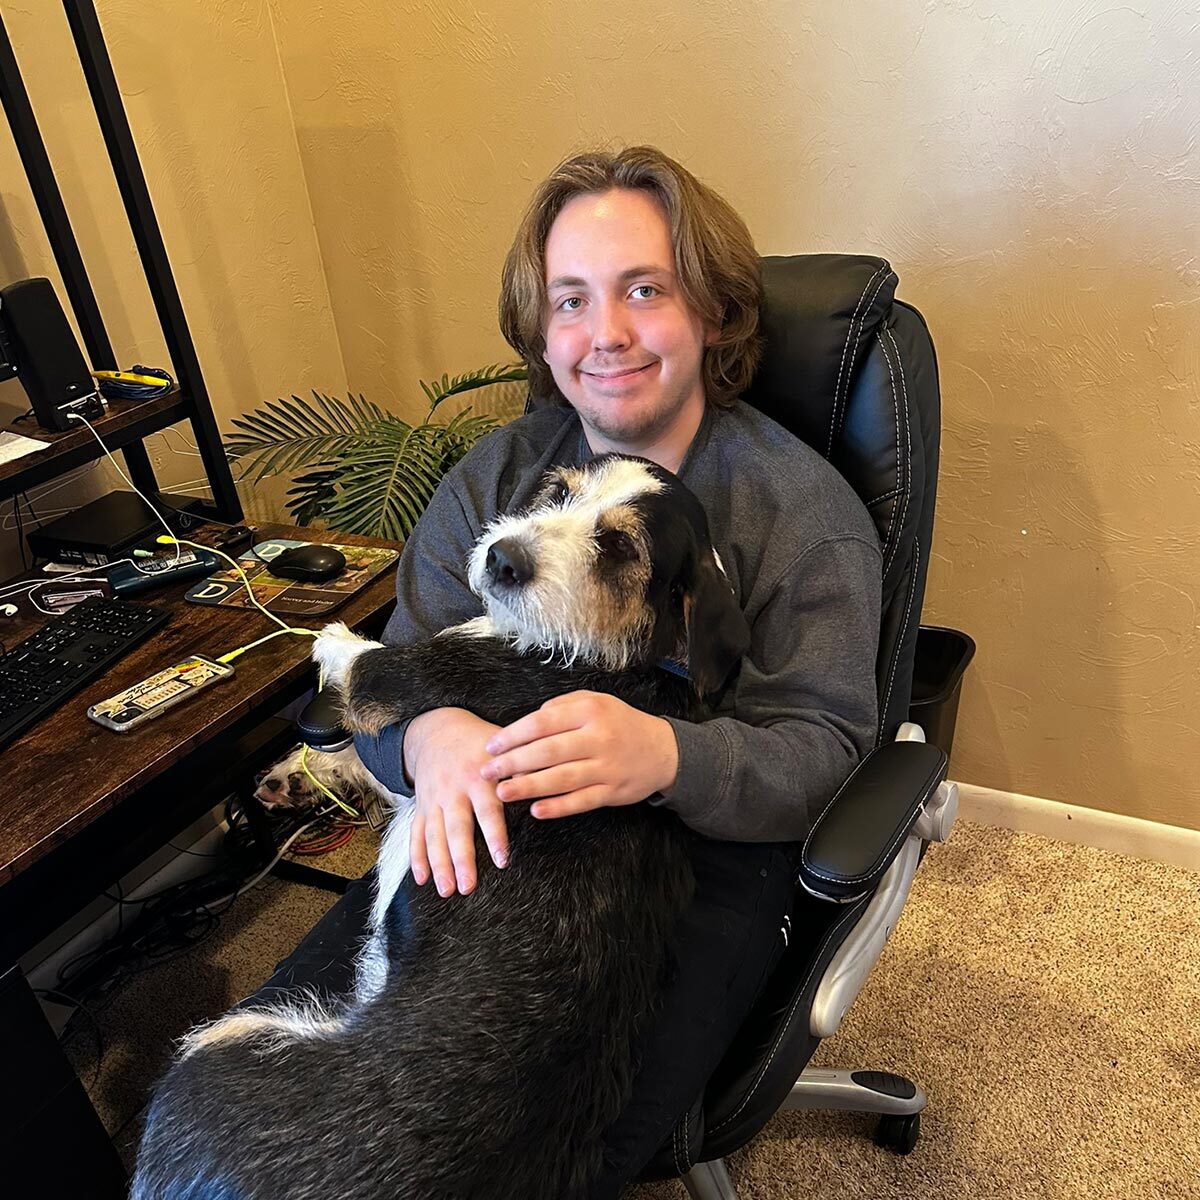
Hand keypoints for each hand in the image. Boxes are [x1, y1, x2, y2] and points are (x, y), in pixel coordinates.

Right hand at [404, 708, 507, 896]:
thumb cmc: (480, 741)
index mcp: (478, 776)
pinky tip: (422, 879)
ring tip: (446, 890)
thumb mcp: (501, 746)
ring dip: (439, 864)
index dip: (495, 835)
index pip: (488, 810)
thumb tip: (549, 780)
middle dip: (461, 859)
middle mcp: (453, 790)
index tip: (501, 860)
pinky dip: (417, 857)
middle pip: (457, 829)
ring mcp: (434, 799)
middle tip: (468, 887)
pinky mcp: (422, 806)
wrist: (438, 729)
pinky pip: (416, 833)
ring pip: (434, 836)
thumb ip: (522, 765)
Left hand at [480, 691, 678, 819]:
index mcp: (590, 711)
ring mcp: (607, 767)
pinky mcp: (613, 792)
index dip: (512, 735)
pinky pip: (581, 801)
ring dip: (528, 787)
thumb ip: (561, 707)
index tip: (491, 746)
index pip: (542, 722)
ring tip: (502, 793)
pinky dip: (558, 808)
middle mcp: (599, 738)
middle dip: (512, 763)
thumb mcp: (596, 701)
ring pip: (561, 779)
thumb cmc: (620, 724)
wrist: (663, 751)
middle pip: (547, 752)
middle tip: (487, 772)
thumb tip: (528, 723)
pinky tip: (536, 810)